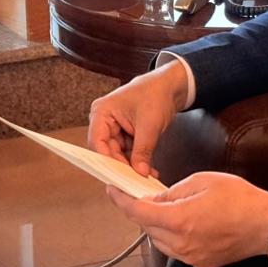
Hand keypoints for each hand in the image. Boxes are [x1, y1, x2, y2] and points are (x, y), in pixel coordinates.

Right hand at [87, 60, 189, 176]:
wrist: (170, 86)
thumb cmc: (156, 93)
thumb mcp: (149, 125)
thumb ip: (143, 150)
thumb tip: (140, 172)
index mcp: (102, 112)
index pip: (97, 142)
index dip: (108, 160)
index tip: (120, 176)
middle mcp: (105, 120)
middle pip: (107, 151)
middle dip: (123, 166)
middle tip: (136, 180)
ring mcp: (115, 127)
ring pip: (119, 154)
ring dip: (132, 166)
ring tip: (146, 176)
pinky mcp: (126, 133)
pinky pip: (128, 152)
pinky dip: (138, 161)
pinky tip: (148, 169)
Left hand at [106, 172, 267, 266]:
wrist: (267, 225)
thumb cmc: (239, 199)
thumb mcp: (201, 181)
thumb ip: (172, 192)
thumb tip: (153, 200)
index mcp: (180, 220)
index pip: (138, 213)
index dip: (121, 201)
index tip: (112, 190)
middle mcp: (181, 244)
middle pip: (146, 228)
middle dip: (140, 211)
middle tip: (139, 194)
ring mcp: (190, 257)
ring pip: (159, 241)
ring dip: (156, 225)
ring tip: (165, 208)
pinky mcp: (199, 264)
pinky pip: (175, 249)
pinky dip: (171, 236)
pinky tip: (182, 222)